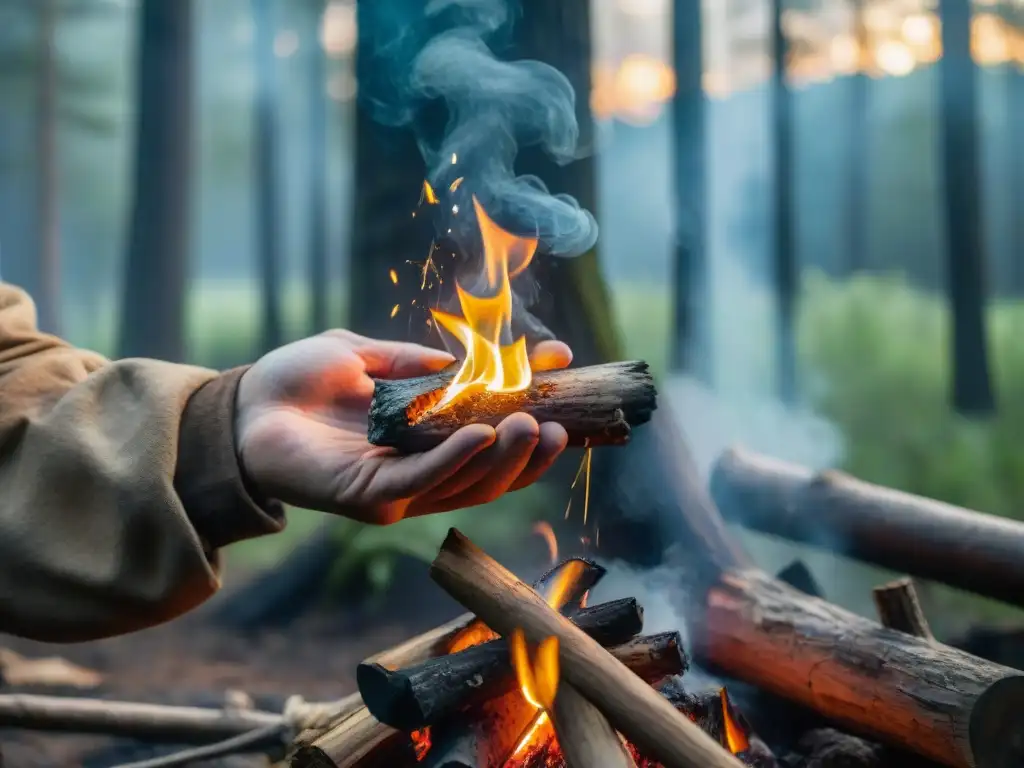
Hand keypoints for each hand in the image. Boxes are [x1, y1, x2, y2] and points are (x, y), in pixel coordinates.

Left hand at [235, 329, 572, 524]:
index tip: (560, 379)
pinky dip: (457, 460)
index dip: (527, 417)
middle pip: (490, 473)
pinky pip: (424, 481)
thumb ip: (414, 362)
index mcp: (422, 441)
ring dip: (505, 457)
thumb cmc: (298, 381)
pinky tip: (483, 433)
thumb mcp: (365, 357)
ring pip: (468, 483)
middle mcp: (417, 472)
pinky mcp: (370, 497)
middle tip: (558, 423)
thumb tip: (469, 360)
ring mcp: (397, 489)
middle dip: (528, 452)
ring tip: (531, 425)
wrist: (240, 405)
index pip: (490, 438)